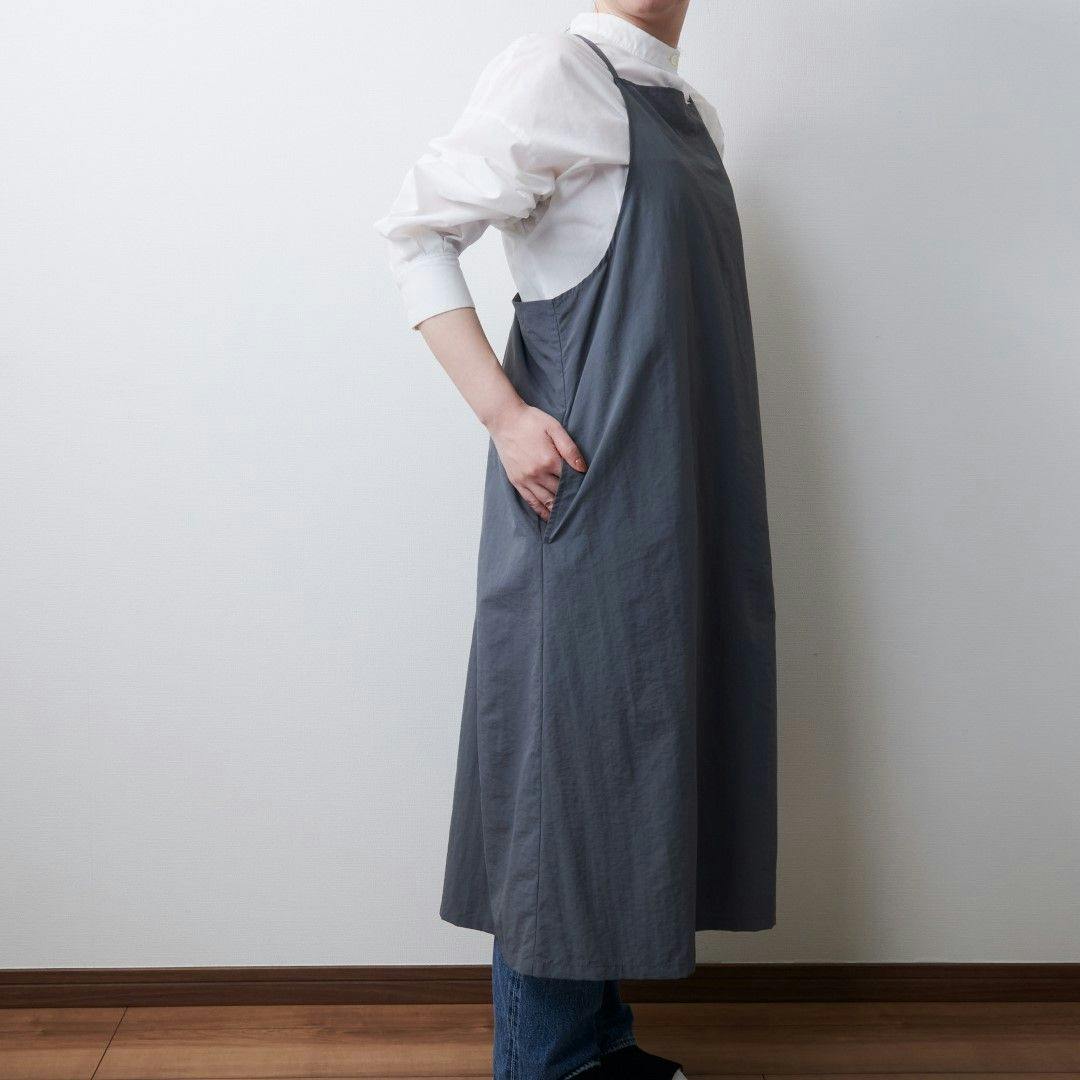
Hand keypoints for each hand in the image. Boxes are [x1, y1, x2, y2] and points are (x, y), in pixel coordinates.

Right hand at [487, 401, 587, 520]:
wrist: (504, 420)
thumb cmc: (531, 421)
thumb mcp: (555, 428)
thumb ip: (570, 449)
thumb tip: (582, 468)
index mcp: (549, 460)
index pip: (570, 480)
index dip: (579, 486)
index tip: (588, 491)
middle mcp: (537, 473)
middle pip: (559, 493)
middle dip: (570, 499)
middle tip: (583, 506)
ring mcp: (525, 479)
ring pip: (545, 501)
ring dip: (557, 510)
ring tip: (569, 518)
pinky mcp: (516, 481)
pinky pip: (530, 501)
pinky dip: (541, 510)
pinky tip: (548, 517)